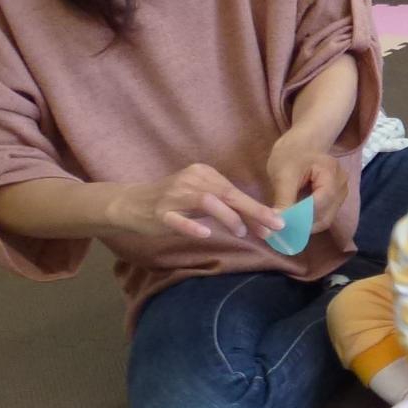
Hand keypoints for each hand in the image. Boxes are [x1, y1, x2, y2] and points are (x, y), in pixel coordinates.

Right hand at [109, 163, 286, 240]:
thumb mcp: (200, 198)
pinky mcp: (159, 212)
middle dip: (253, 211)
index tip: (278, 223)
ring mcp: (173, 195)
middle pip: (227, 194)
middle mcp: (190, 180)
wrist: (130, 203)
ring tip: (241, 232)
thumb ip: (225, 206)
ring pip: (207, 203)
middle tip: (274, 227)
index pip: (235, 191)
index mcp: (203, 174)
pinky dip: (192, 226)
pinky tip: (206, 234)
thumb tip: (259, 221)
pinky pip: (177, 219)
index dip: (257, 208)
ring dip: (228, 218)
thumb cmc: (172, 203)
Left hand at [267, 136, 348, 231]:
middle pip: (326, 214)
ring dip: (306, 224)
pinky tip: (296, 219)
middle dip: (303, 223)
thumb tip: (277, 223)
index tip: (281, 224)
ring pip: (326, 219)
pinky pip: (324, 216)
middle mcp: (342, 185)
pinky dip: (309, 221)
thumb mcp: (283, 175)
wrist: (299, 146)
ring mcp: (341, 194)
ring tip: (288, 225)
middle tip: (282, 228)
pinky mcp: (336, 200)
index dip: (302, 216)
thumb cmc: (290, 155)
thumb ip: (283, 200)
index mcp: (331, 172)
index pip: (321, 202)